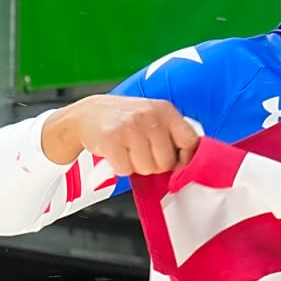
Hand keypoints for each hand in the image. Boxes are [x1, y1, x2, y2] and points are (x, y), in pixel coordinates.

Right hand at [42, 94, 200, 175]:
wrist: (87, 114)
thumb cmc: (126, 119)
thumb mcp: (153, 116)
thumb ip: (173, 133)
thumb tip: (192, 161)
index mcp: (166, 110)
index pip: (191, 142)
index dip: (186, 159)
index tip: (178, 164)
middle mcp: (150, 117)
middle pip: (167, 162)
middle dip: (155, 164)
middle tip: (143, 153)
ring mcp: (130, 128)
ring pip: (147, 169)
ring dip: (137, 166)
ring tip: (129, 151)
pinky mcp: (111, 141)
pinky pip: (125, 170)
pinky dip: (120, 168)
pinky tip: (116, 154)